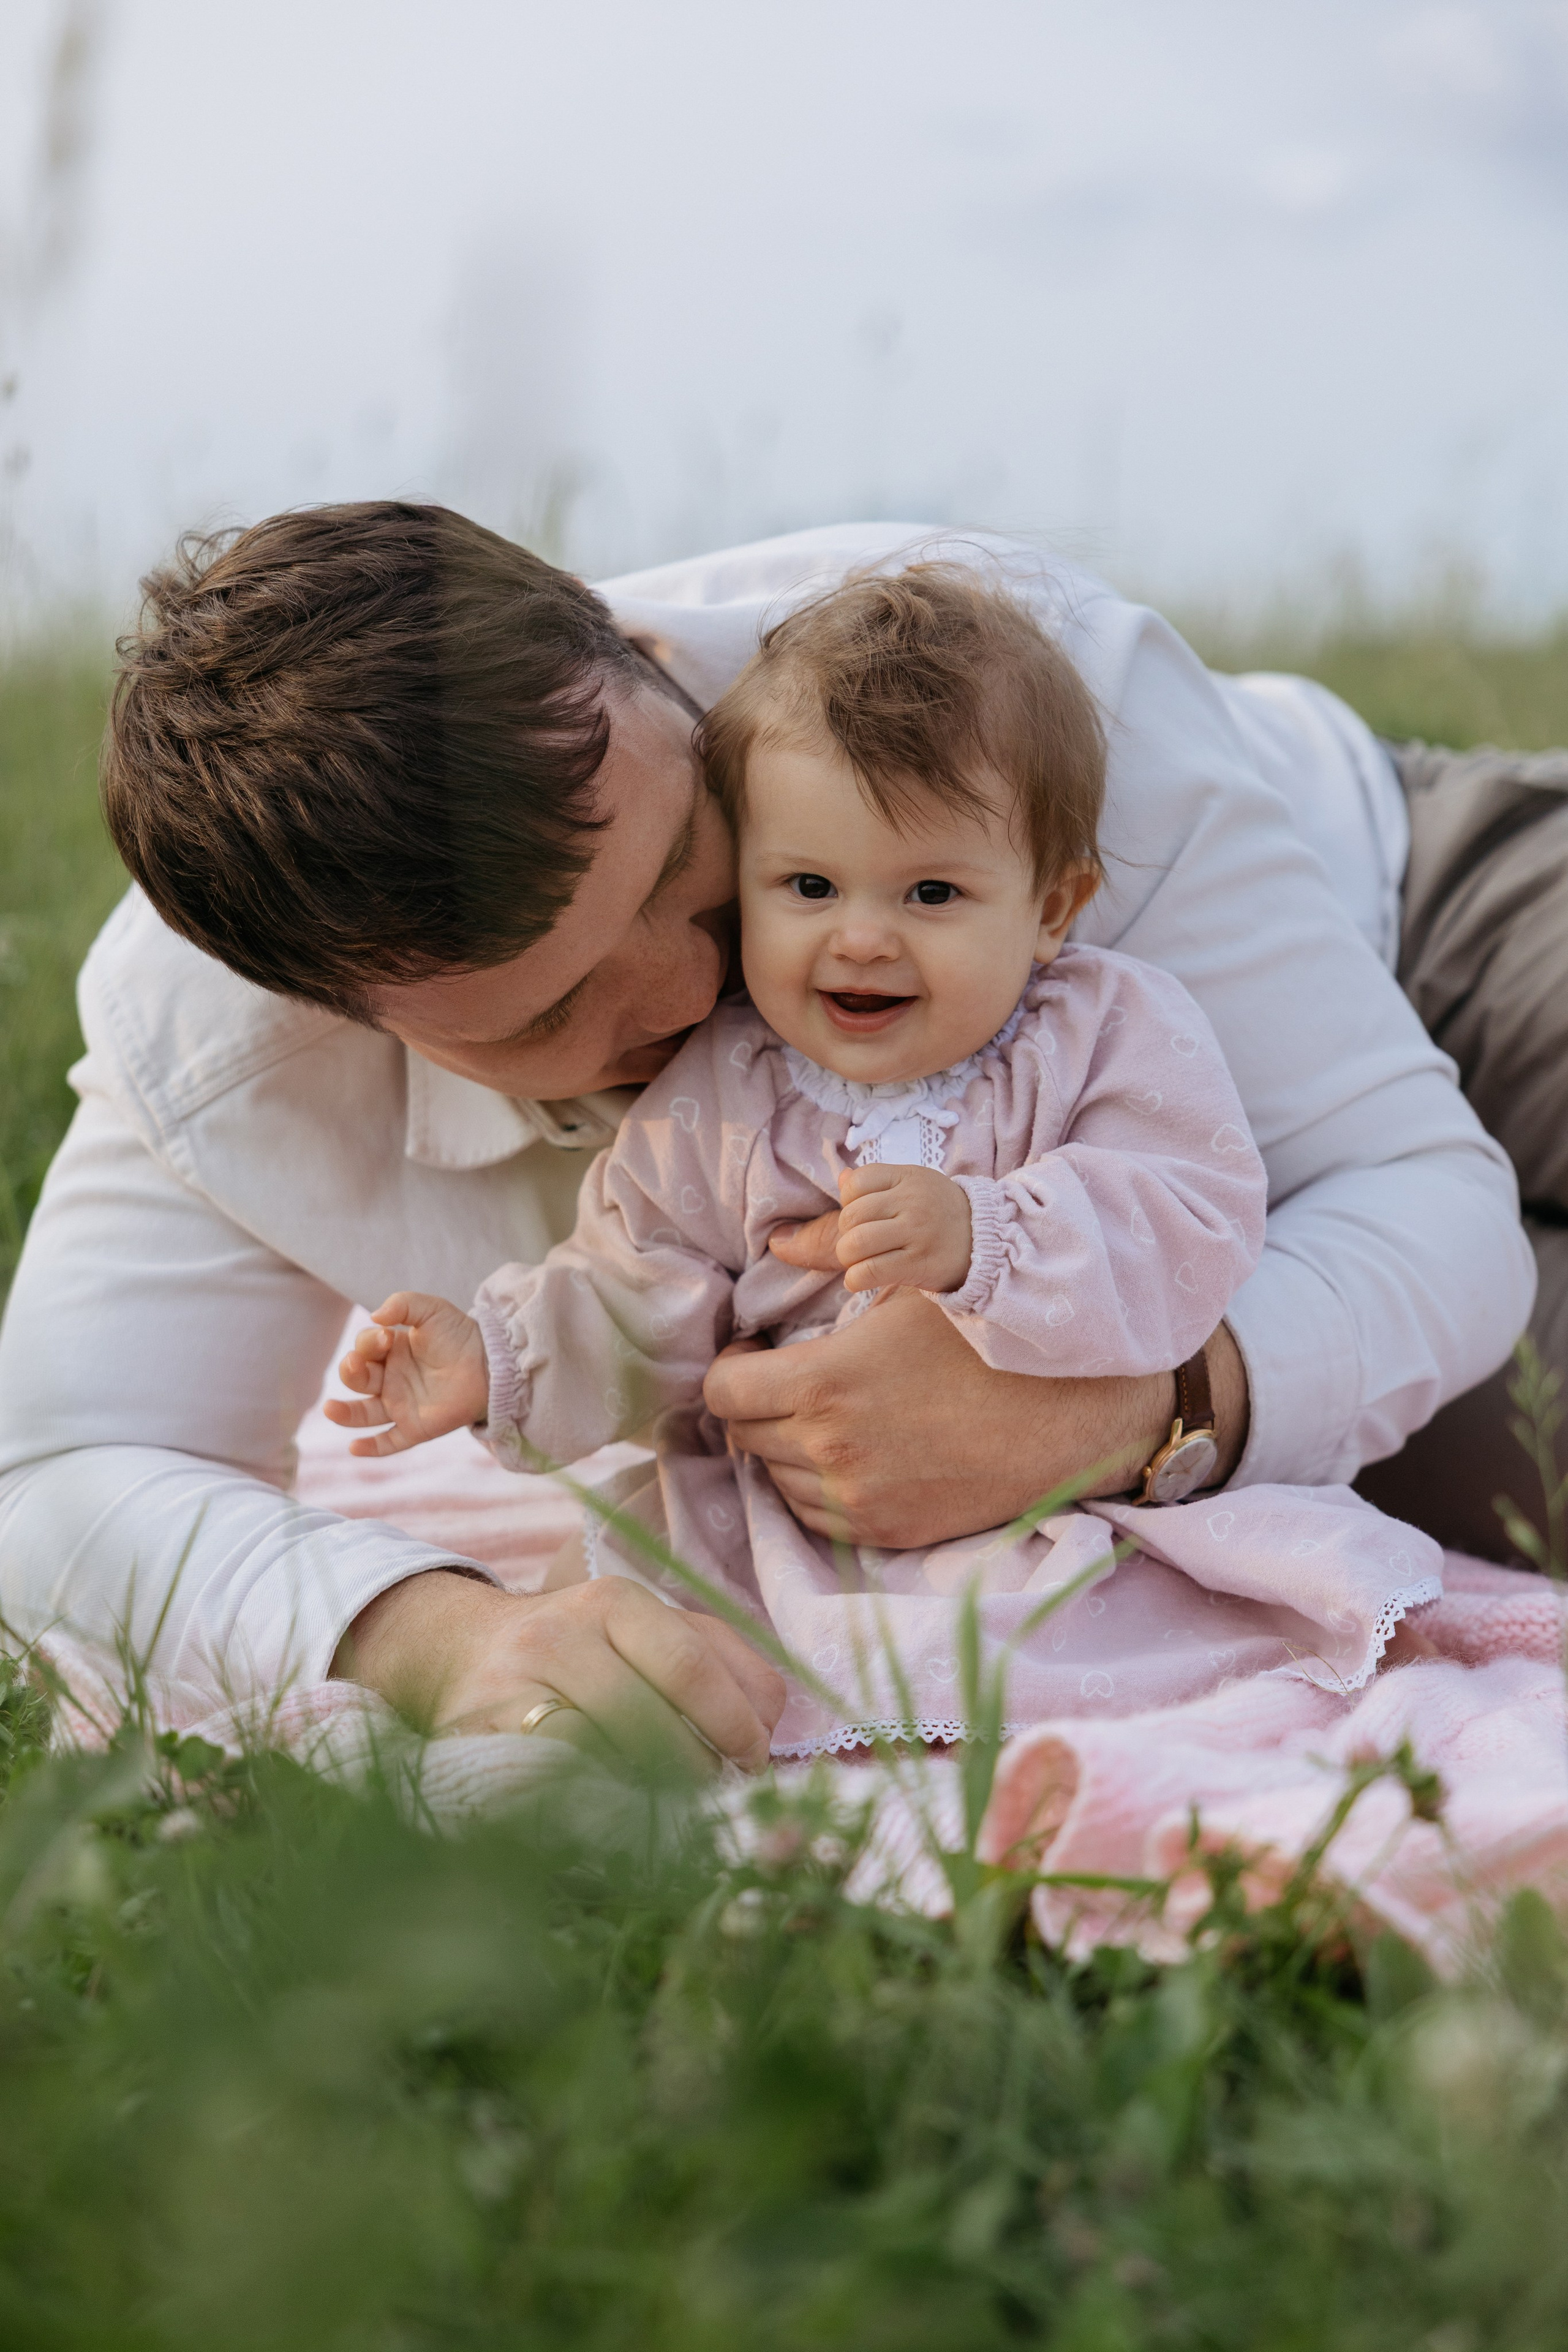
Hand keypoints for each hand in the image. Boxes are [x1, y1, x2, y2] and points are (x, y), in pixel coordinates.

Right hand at [323, 1290, 489, 1456]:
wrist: (492, 1363)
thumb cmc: (461, 1335)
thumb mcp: (432, 1309)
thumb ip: (403, 1304)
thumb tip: (375, 1316)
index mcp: (390, 1352)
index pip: (364, 1348)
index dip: (368, 1342)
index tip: (388, 1335)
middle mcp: (390, 1379)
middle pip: (356, 1379)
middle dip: (351, 1370)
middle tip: (359, 1362)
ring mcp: (401, 1405)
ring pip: (363, 1413)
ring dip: (344, 1413)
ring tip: (329, 1409)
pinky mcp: (416, 1427)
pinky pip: (389, 1442)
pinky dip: (372, 1447)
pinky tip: (354, 1448)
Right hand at [334, 1569, 786, 1776]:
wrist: (463, 1654)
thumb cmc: (579, 1655)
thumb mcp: (645, 1635)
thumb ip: (715, 1664)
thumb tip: (766, 1731)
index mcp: (616, 1600)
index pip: (694, 1663)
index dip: (735, 1724)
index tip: (752, 1765)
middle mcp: (561, 1630)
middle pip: (650, 1713)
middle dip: (697, 1769)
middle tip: (718, 1802)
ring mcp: (514, 1680)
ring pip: (600, 1751)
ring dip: (652, 1797)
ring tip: (677, 1818)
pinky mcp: (476, 1732)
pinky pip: (551, 1781)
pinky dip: (594, 1808)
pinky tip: (616, 1823)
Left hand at [704, 1283, 1250, 1547]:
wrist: (1071, 1414)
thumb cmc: (989, 1339)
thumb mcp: (912, 1283)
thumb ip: (837, 1256)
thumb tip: (781, 1240)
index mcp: (826, 1383)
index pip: (724, 1393)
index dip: (729, 1369)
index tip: (754, 1354)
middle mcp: (831, 1451)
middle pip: (742, 1437)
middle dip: (752, 1405)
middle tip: (781, 1381)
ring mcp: (859, 1500)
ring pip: (775, 1480)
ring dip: (781, 1448)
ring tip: (817, 1417)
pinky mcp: (888, 1532)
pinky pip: (815, 1517)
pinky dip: (814, 1487)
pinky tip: (844, 1455)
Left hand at [833, 1163, 972, 1292]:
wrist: (988, 1241)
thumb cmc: (941, 1213)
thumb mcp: (916, 1185)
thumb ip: (879, 1181)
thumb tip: (843, 1177)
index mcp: (909, 1177)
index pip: (857, 1183)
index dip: (848, 1201)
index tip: (861, 1216)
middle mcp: (912, 1202)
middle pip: (851, 1216)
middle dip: (846, 1233)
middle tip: (859, 1243)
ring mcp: (916, 1233)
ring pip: (856, 1244)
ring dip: (847, 1258)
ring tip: (858, 1262)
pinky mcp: (918, 1264)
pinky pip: (870, 1271)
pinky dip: (855, 1279)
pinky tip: (859, 1280)